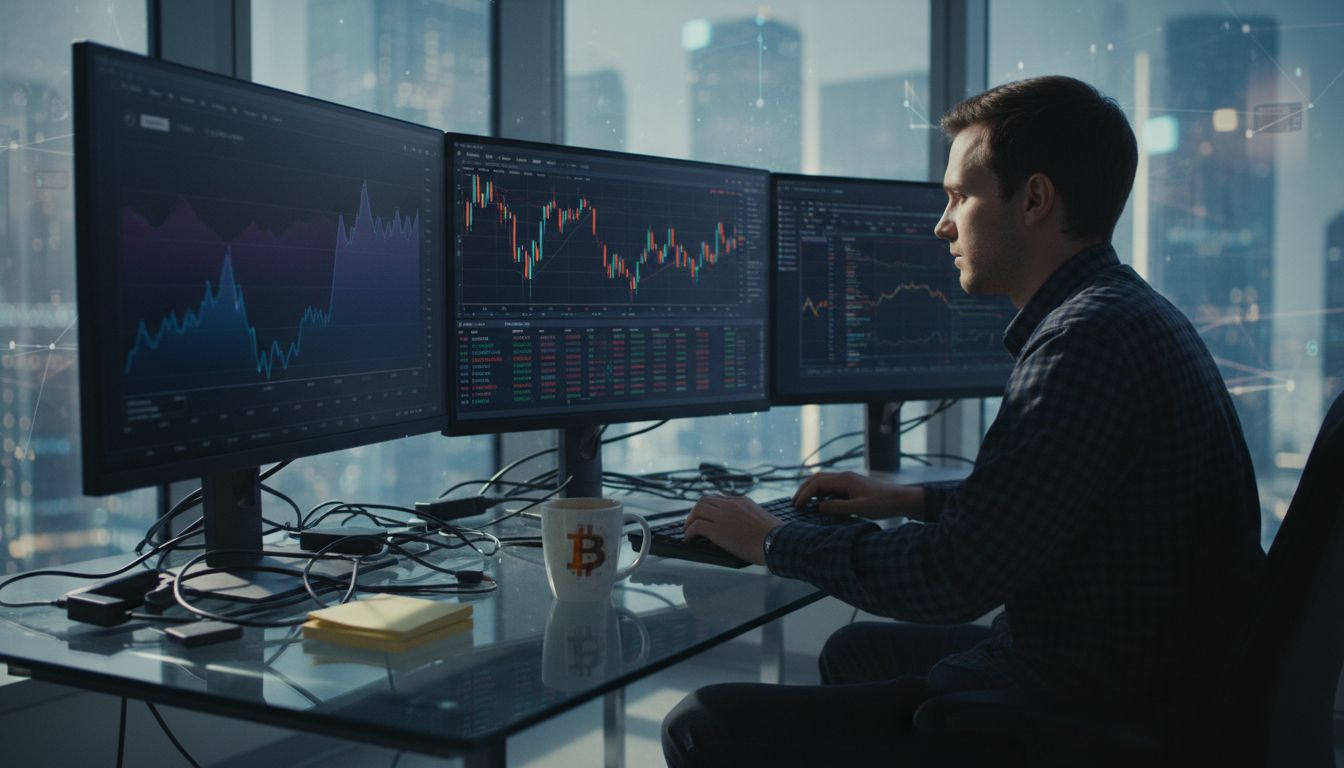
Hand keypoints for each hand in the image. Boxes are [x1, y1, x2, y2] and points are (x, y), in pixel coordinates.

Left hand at [682, 495, 781, 565]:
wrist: (776, 541)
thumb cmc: (774, 536)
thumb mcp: (761, 518)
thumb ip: (749, 517)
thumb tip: (744, 528)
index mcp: (741, 501)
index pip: (718, 499)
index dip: (708, 508)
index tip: (704, 516)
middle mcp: (730, 505)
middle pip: (704, 500)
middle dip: (696, 511)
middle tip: (692, 522)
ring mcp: (723, 516)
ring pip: (698, 510)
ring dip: (690, 520)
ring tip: (687, 531)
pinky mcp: (717, 530)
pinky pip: (696, 526)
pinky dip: (689, 532)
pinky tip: (688, 538)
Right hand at [792, 471, 923, 520]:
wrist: (901, 499)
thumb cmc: (882, 504)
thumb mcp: (859, 508)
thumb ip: (837, 507)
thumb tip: (818, 507)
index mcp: (844, 480)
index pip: (817, 483)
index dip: (804, 494)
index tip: (797, 506)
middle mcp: (844, 476)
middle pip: (817, 478)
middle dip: (803, 490)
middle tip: (794, 504)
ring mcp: (848, 480)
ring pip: (823, 481)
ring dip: (811, 490)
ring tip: (803, 503)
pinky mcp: (852, 485)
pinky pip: (831, 486)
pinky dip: (821, 493)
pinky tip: (819, 503)